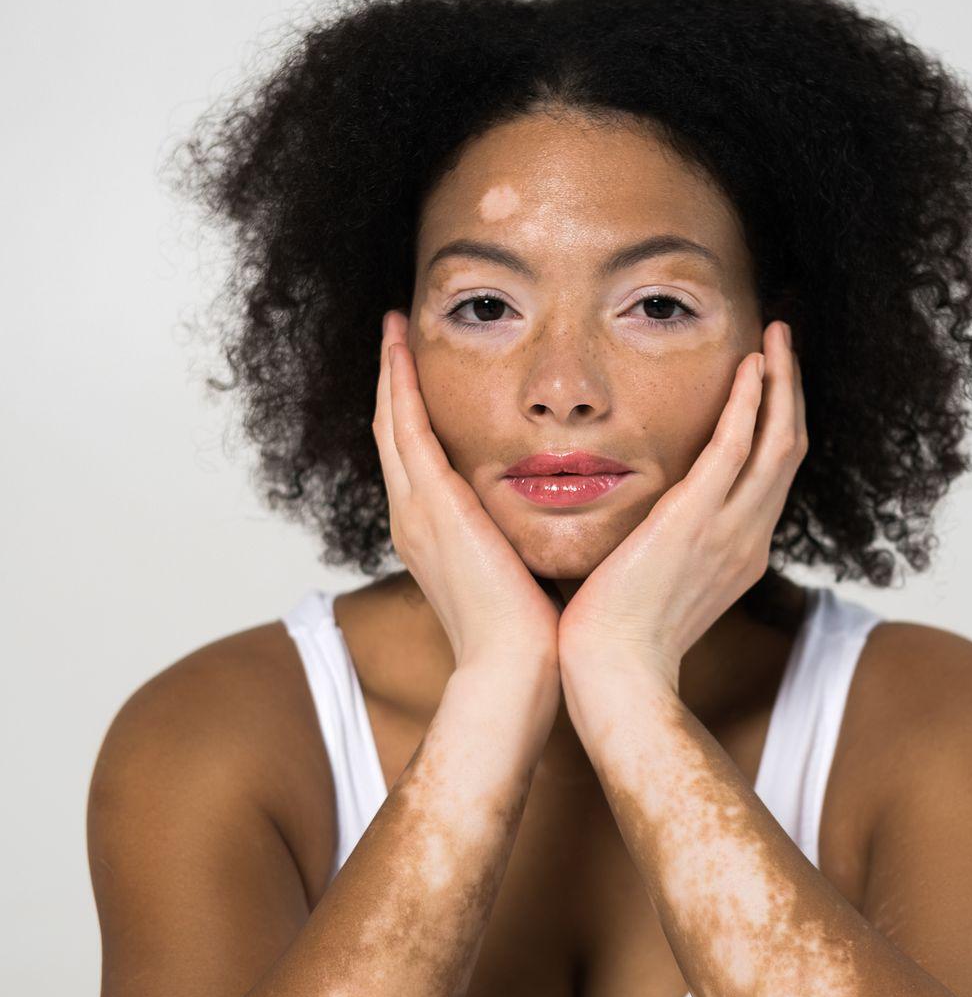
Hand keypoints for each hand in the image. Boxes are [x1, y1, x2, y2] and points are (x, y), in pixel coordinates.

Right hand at [374, 311, 562, 678]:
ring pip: (392, 422)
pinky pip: (406, 428)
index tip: (418, 374)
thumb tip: (557, 520)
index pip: (417, 460)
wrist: (513, 670)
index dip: (413, 414)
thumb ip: (524, 541)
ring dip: (389, 371)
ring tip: (392, 327)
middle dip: (391, 382)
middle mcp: (414, 519)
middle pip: (393, 433)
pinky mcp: (432, 504)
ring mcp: (416, 511)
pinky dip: (399, 384)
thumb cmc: (530, 636)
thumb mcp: (523, 574)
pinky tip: (400, 345)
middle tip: (393, 333)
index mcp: (434, 537)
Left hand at [556, 319, 806, 689]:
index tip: (771, 384)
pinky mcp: (697, 521)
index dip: (777, 425)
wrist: (614, 676)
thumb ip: (659, 548)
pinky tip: (749, 367)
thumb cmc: (616, 641)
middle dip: (792, 391)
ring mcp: (729, 531)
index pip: (771, 476)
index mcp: (738, 554)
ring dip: (781, 382)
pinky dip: (749, 404)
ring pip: (778, 441)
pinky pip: (736, 449)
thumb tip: (636, 526)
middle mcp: (748, 539)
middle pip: (790, 450)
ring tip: (777, 336)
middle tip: (786, 341)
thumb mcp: (653, 586)